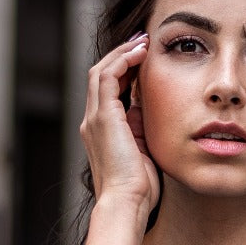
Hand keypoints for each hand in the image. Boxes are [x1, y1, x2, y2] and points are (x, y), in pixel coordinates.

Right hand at [80, 34, 158, 224]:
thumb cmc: (140, 187)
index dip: (126, 70)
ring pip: (102, 71)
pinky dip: (122, 61)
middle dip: (122, 55)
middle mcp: (93, 121)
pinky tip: (140, 53)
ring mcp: (94, 118)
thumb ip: (142, 129)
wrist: (127, 203)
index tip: (146, 58)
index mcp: (102, 130)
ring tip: (143, 41)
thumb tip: (152, 110)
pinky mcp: (102, 118)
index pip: (109, 89)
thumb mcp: (144, 150)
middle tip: (144, 41)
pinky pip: (107, 77)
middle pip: (102, 75)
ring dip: (122, 53)